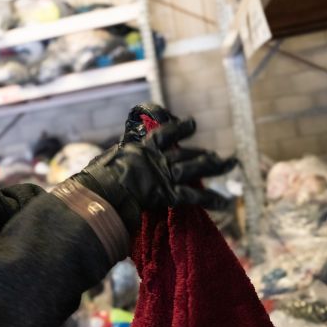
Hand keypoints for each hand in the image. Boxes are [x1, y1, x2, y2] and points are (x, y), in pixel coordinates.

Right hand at [72, 107, 236, 230]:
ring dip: (216, 165)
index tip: (192, 123)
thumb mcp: (105, 161)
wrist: (100, 191)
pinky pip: (193, 196)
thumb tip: (110, 161)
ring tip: (231, 163)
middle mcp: (157, 158)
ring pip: (195, 167)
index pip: (164, 134)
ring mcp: (163, 174)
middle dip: (204, 154)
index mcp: (141, 148)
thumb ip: (116, 160)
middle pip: (186, 153)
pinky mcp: (167, 193)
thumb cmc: (96, 179)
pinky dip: (210, 199)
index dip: (180, 128)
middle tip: (219, 155)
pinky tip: (226, 203)